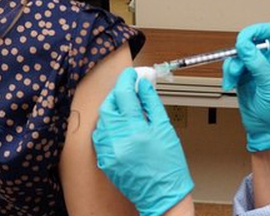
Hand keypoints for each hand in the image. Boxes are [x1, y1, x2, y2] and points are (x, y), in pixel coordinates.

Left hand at [93, 68, 193, 215]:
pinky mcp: (104, 160)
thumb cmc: (169, 166)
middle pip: (108, 106)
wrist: (163, 195)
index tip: (131, 74)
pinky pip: (101, 135)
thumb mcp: (165, 129)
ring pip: (102, 120)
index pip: (125, 96)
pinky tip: (121, 124)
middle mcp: (118, 142)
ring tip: (127, 106)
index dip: (127, 80)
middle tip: (128, 87)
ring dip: (112, 108)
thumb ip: (152, 104)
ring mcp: (108, 152)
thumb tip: (144, 85)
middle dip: (117, 93)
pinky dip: (109, 125)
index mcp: (136, 132)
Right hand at [222, 23, 269, 151]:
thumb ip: (257, 63)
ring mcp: (255, 68)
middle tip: (236, 59)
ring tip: (233, 79)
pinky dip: (228, 74)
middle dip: (240, 51)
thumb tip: (245, 44)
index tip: (245, 36)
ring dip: (232, 66)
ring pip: (238, 54)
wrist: (268, 130)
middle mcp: (268, 60)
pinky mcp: (243, 76)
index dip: (258, 30)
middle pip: (251, 41)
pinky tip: (230, 84)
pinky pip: (231, 67)